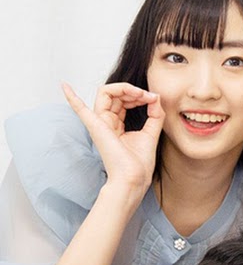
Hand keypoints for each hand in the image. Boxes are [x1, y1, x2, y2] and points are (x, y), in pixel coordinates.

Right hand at [62, 81, 163, 196]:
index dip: (138, 95)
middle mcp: (106, 122)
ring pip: (105, 93)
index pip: (123, 100)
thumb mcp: (151, 133)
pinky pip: (80, 109)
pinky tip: (64, 86)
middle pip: (115, 94)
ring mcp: (99, 123)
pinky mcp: (95, 126)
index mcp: (117, 124)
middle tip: (149, 96)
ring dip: (124, 88)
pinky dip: (72, 98)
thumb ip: (155, 115)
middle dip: (133, 91)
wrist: (133, 178)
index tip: (153, 99)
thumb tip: (156, 97)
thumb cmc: (139, 163)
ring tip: (139, 93)